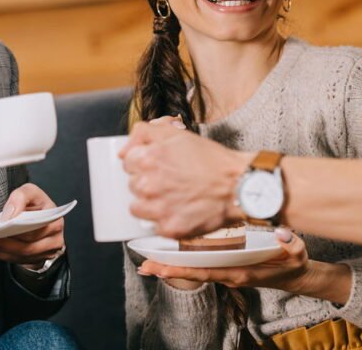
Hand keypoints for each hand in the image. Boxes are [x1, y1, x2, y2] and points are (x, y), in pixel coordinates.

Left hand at [0, 183, 65, 266]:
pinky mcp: (38, 259)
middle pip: (28, 245)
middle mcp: (55, 237)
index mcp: (54, 217)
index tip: (0, 225)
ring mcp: (48, 251)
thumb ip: (20, 197)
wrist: (41, 217)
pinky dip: (0, 256)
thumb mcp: (30, 192)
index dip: (18, 228)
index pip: (36, 227)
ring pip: (22, 255)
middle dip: (3, 243)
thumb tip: (8, 216)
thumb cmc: (36, 204)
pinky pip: (18, 260)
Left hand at [120, 120, 250, 238]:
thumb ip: (144, 133)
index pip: (128, 162)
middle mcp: (148, 185)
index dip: (145, 162)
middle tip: (171, 180)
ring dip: (151, 203)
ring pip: (138, 208)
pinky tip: (181, 210)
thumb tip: (122, 150)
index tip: (159, 166)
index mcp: (149, 159)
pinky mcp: (169, 228)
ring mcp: (158, 209)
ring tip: (174, 197)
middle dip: (148, 182)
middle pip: (133, 185)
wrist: (239, 185)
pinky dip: (166, 220)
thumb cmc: (212, 161)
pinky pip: (154, 226)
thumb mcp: (178, 134)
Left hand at [137, 228, 351, 303]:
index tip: (162, 268)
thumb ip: (291, 243)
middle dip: (168, 270)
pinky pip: (200, 264)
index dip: (183, 270)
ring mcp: (226, 271)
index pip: (206, 272)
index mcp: (240, 272)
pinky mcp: (226, 266)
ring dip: (171, 266)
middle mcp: (228, 273)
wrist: (295, 275)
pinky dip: (183, 262)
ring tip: (148, 262)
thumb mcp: (297, 252)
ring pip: (194, 269)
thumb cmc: (293, 263)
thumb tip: (282, 233)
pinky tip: (168, 257)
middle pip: (192, 273)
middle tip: (144, 266)